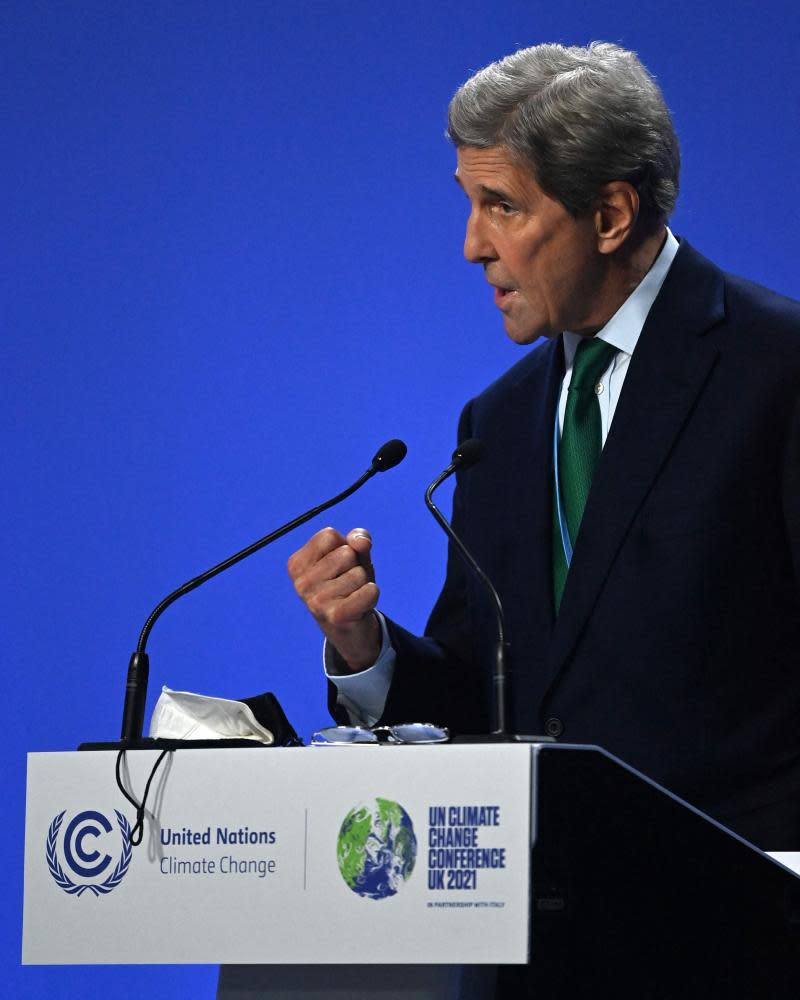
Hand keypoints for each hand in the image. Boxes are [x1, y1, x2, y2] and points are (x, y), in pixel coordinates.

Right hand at [287, 527, 381, 671]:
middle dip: (355, 565)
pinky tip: (361, 606)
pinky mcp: (336, 616)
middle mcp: (301, 583)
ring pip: (359, 573)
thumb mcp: (353, 556)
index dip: (343, 545)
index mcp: (297, 564)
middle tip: (348, 584)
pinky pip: (369, 591)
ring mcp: (317, 601)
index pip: (328, 535)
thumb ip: (358, 539)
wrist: (349, 629)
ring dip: (363, 583)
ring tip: (353, 596)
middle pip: (346, 553)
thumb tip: (361, 542)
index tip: (338, 565)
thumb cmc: (348, 584)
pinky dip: (372, 595)